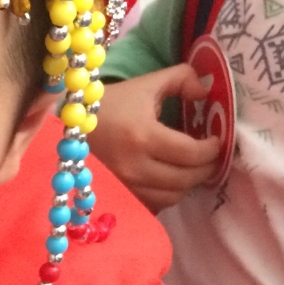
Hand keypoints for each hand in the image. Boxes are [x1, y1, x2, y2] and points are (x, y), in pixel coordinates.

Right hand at [89, 64, 222, 211]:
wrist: (67, 126)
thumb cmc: (110, 104)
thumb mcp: (145, 84)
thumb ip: (182, 78)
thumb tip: (207, 91)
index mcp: (142, 136)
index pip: (192, 154)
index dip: (212, 150)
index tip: (216, 140)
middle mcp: (133, 167)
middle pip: (185, 180)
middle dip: (205, 168)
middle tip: (209, 156)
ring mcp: (124, 187)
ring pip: (171, 197)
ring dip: (186, 184)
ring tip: (190, 169)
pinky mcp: (117, 198)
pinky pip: (153, 206)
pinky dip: (166, 195)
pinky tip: (167, 181)